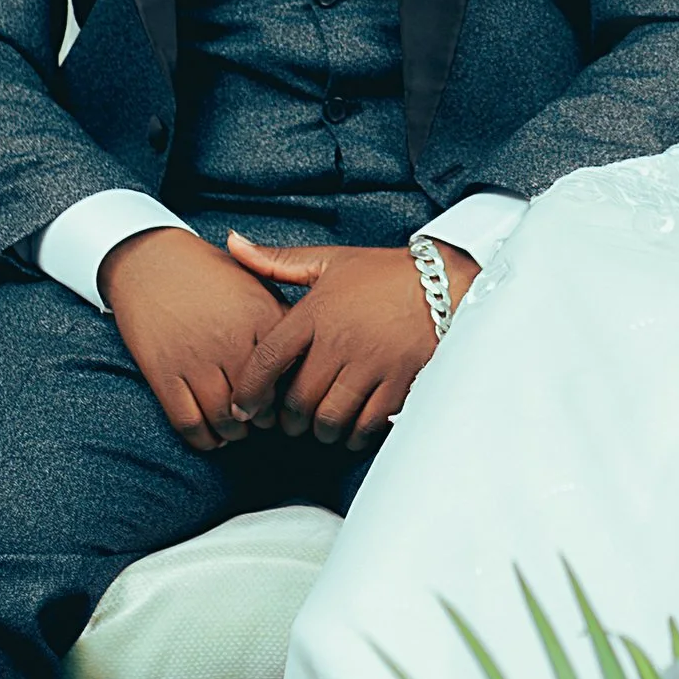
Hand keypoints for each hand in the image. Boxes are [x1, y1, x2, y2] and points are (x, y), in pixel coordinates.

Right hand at [101, 229, 289, 452]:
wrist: (150, 260)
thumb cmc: (209, 273)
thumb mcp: (254, 283)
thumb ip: (282, 316)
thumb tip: (309, 353)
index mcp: (260, 315)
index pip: (289, 373)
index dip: (291, 396)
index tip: (289, 400)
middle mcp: (231, 339)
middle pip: (260, 402)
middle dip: (265, 420)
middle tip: (264, 421)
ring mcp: (196, 358)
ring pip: (225, 418)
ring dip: (236, 433)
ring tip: (239, 428)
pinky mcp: (163, 373)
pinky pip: (188, 422)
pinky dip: (204, 438)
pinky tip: (212, 435)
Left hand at [219, 232, 474, 448]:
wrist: (446, 282)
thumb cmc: (382, 273)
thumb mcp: (330, 260)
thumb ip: (277, 261)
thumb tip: (232, 243)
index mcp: (318, 311)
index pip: (269, 358)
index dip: (249, 390)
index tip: (243, 407)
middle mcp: (341, 341)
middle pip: (297, 400)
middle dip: (288, 419)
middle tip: (290, 420)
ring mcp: (372, 365)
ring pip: (330, 418)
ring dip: (319, 430)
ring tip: (320, 425)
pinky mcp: (400, 383)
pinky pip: (366, 425)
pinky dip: (353, 435)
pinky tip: (352, 428)